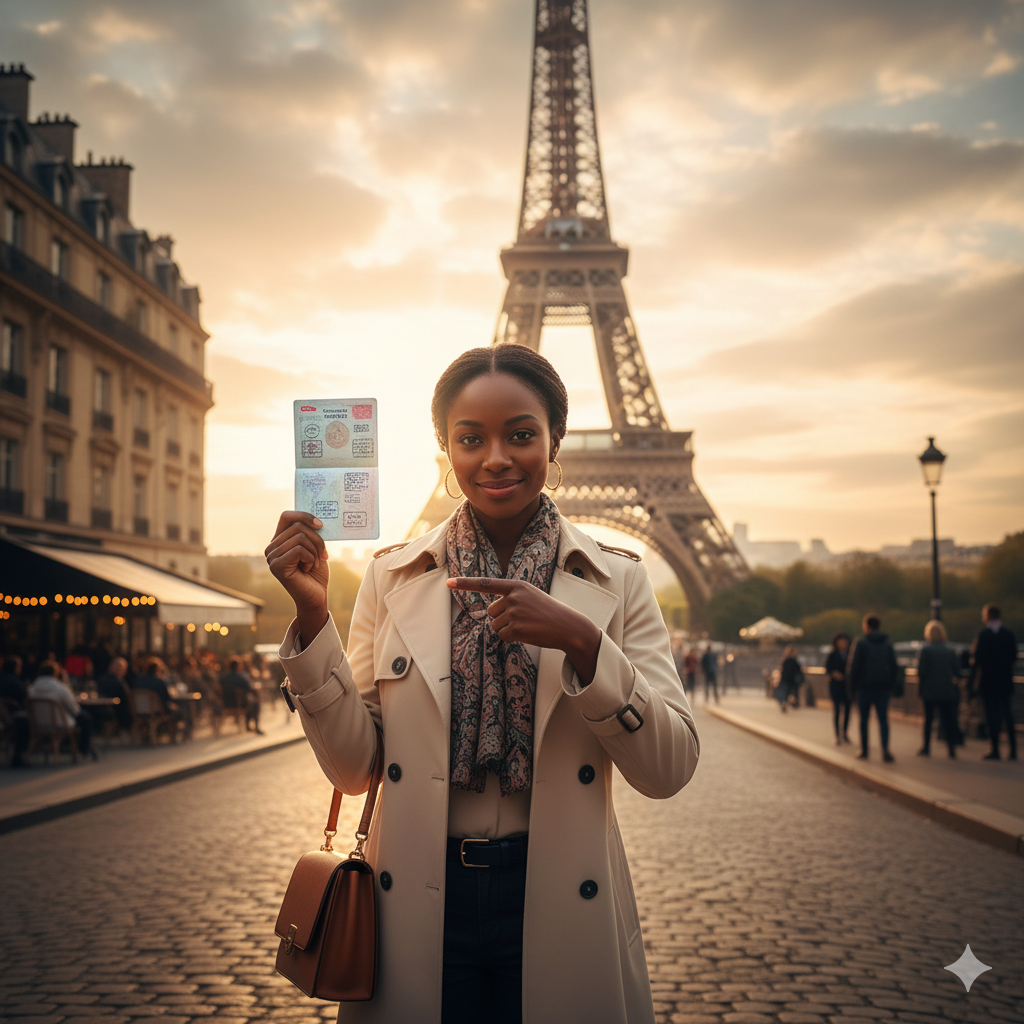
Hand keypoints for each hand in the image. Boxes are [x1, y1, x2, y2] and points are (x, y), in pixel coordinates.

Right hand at [266, 511, 329, 643]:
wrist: (316, 596)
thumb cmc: (315, 572)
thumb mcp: (314, 547)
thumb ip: (309, 533)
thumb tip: (315, 517)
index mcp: (279, 540)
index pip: (286, 516)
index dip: (304, 515)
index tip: (320, 524)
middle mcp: (272, 547)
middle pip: (298, 526)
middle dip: (317, 539)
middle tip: (323, 554)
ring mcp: (272, 557)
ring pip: (300, 538)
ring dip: (315, 551)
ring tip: (314, 563)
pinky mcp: (277, 566)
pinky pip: (299, 550)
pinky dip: (311, 558)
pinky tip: (308, 569)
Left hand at [446, 577, 601, 684]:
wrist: (568, 626)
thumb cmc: (548, 612)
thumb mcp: (530, 596)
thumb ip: (511, 597)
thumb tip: (490, 612)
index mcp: (516, 585)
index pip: (486, 583)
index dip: (465, 583)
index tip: (448, 582)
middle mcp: (513, 596)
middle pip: (491, 611)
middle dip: (503, 618)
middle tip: (524, 619)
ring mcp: (514, 612)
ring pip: (495, 625)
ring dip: (508, 629)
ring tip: (527, 626)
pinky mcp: (516, 628)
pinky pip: (502, 636)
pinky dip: (511, 638)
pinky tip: (527, 634)